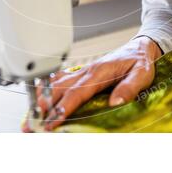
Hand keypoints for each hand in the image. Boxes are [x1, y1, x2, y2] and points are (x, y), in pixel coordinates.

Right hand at [22, 36, 161, 131]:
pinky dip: (46, 89)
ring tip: (29, 117)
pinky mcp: (81, 73)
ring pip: (56, 85)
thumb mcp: (142, 73)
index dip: (61, 109)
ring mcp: (82, 71)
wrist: (140, 47)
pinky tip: (39, 99)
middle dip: (43, 108)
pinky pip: (60, 80)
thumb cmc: (140, 61)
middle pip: (58, 89)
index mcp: (99, 72)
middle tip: (30, 124)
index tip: (50, 123)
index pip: (76, 93)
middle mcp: (86, 71)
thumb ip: (130, 87)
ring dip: (41, 100)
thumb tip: (114, 103)